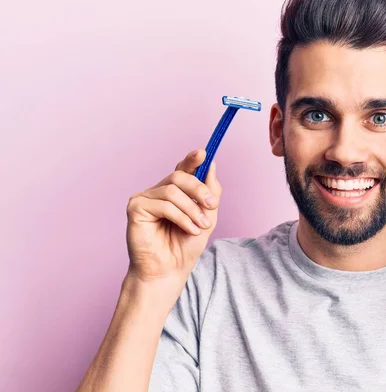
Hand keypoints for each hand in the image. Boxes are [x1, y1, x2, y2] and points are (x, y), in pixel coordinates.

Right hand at [125, 149, 220, 285]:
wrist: (170, 271)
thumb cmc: (185, 246)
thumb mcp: (207, 216)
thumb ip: (210, 191)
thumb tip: (210, 164)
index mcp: (174, 191)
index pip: (182, 169)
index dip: (192, 159)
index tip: (203, 153)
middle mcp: (157, 191)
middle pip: (179, 176)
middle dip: (199, 189)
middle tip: (211, 205)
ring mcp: (144, 198)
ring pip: (172, 191)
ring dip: (191, 209)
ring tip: (199, 225)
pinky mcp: (135, 208)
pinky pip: (163, 204)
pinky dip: (180, 217)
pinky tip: (188, 229)